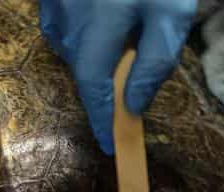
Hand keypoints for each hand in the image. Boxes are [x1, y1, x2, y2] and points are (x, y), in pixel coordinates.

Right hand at [40, 0, 195, 153]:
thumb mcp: (169, 13)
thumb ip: (155, 61)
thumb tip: (134, 105)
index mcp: (96, 28)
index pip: (93, 89)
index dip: (101, 120)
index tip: (110, 146)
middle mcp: (67, 22)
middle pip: (84, 69)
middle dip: (105, 81)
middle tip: (134, 65)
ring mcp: (54, 6)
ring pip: (73, 48)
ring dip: (94, 53)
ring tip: (122, 34)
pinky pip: (64, 27)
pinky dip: (81, 34)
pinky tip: (103, 18)